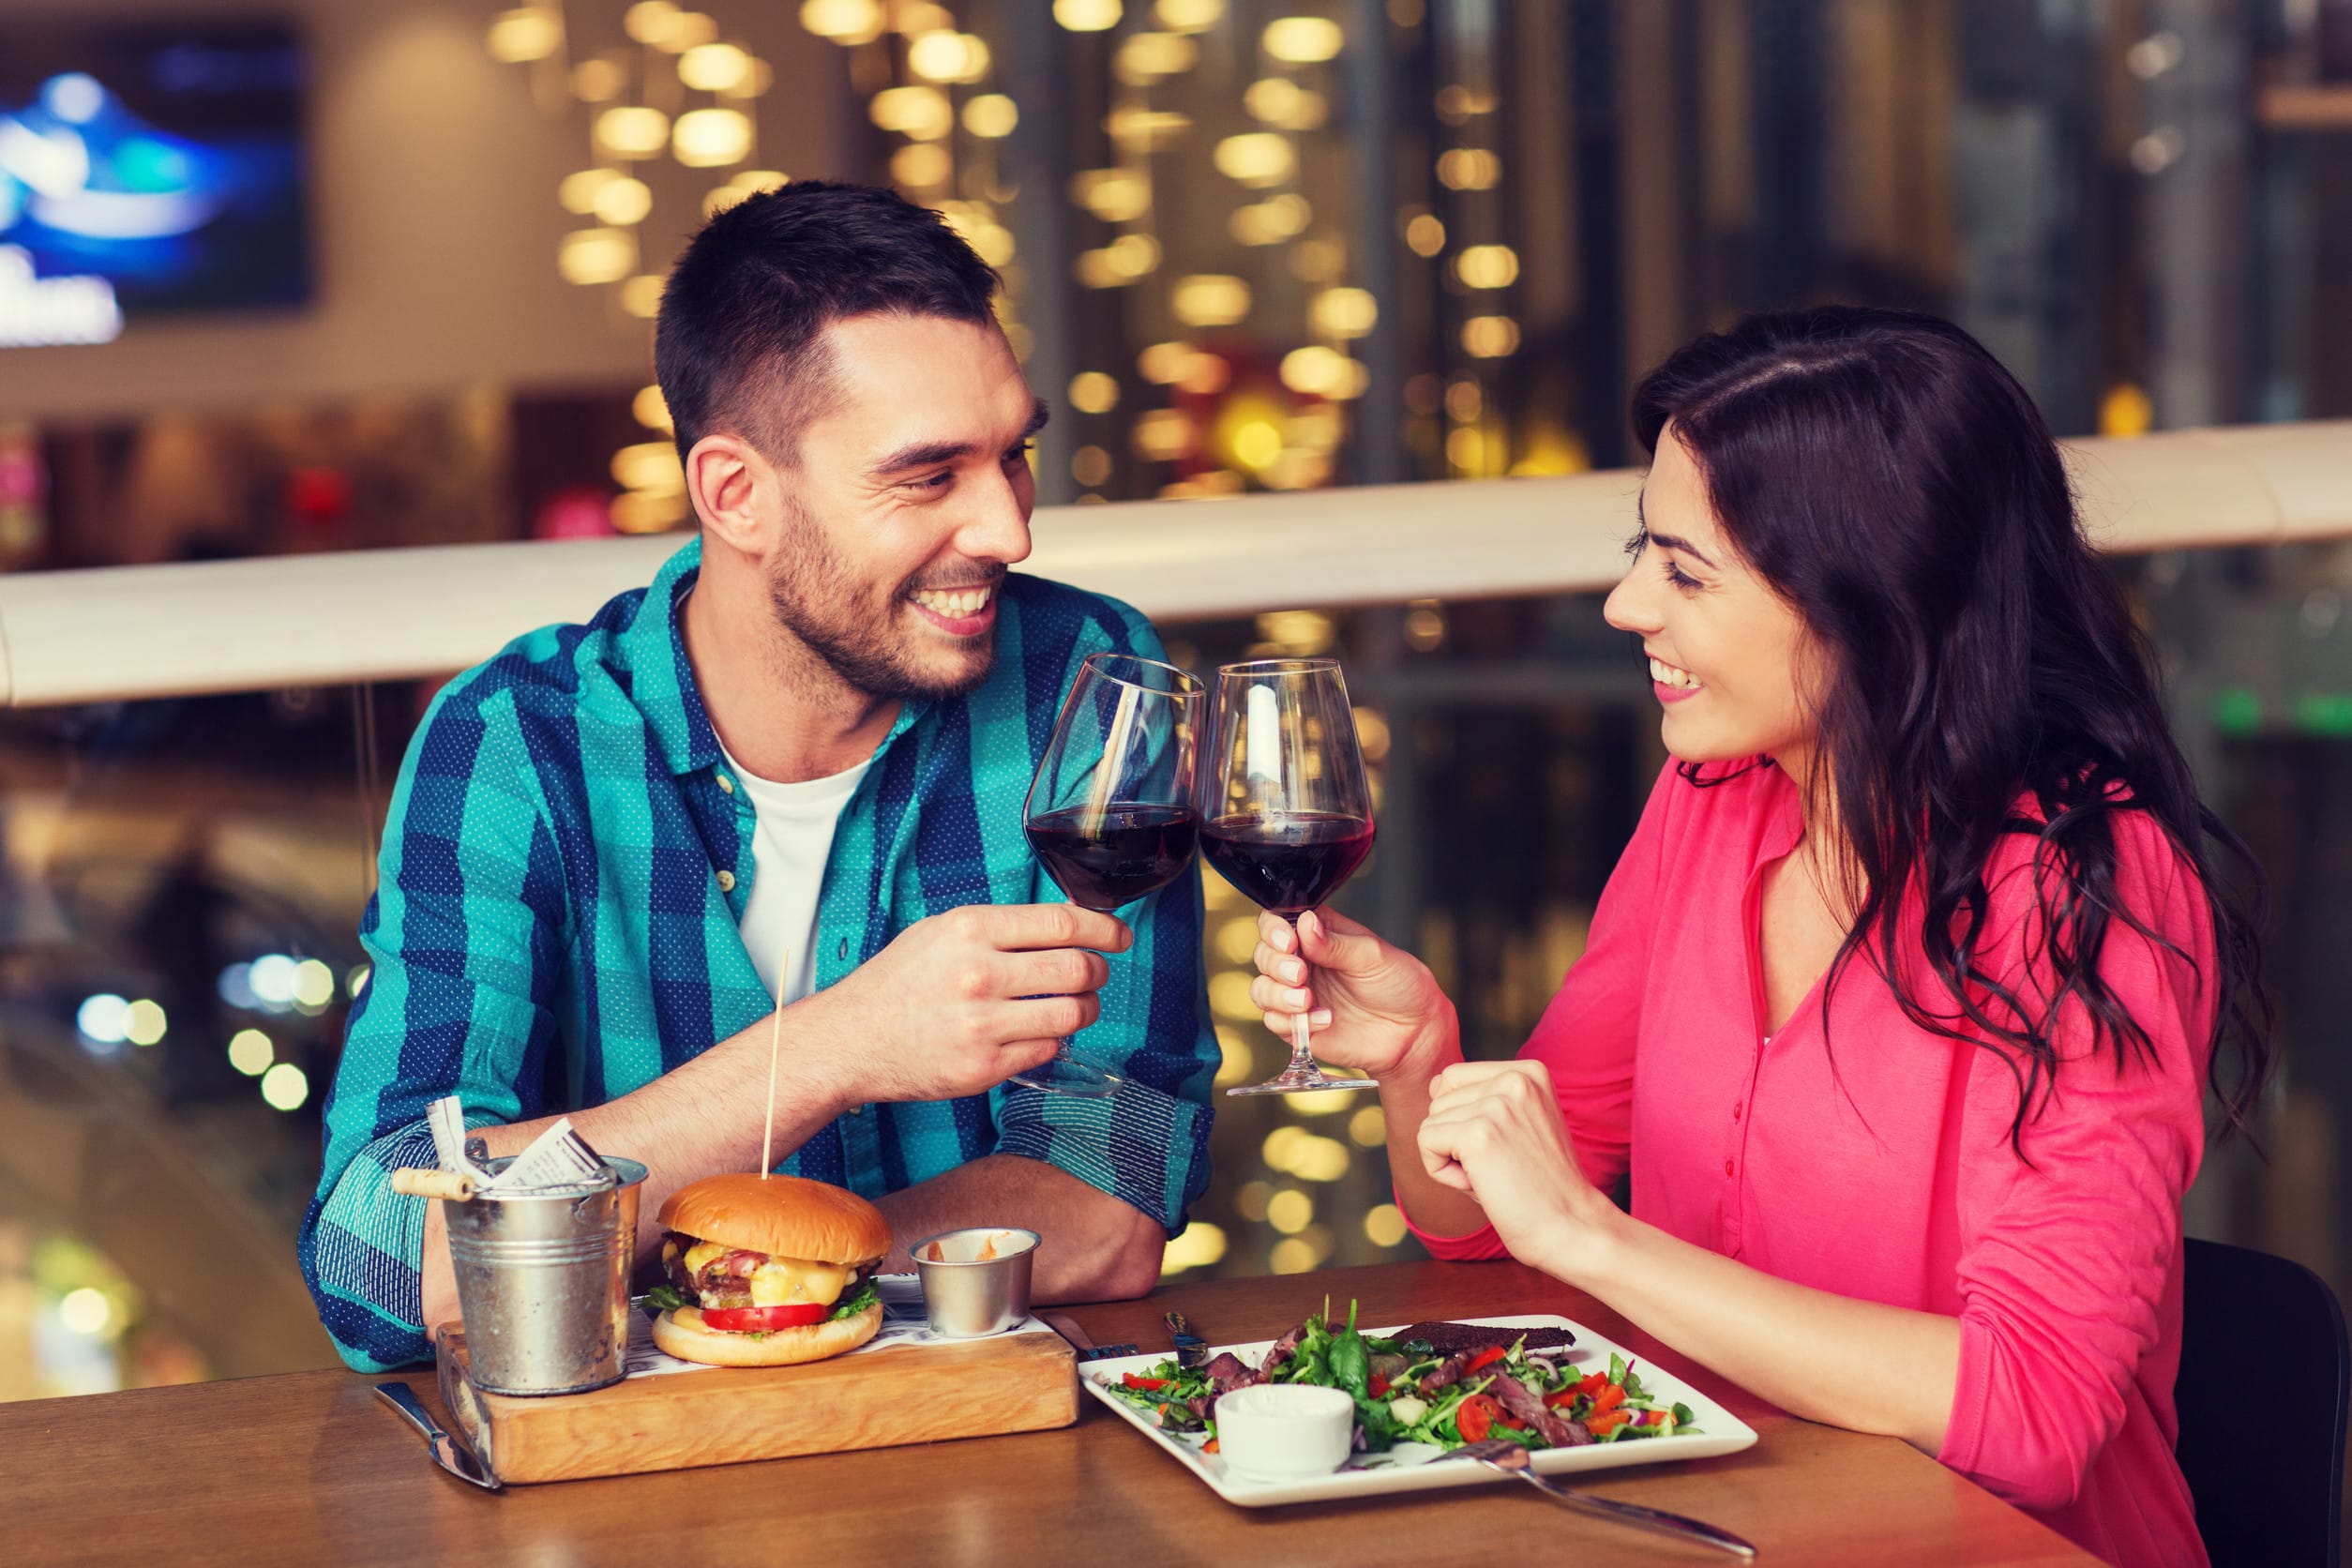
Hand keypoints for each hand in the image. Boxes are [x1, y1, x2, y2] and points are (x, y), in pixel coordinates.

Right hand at [802, 903, 1129, 1102]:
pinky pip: (1047, 1051)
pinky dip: (1053, 1041)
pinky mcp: (983, 1067)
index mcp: (970, 930)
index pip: (1063, 923)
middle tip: (1097, 974)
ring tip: (1074, 1006)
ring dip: (1086, 1009)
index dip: (1105, 928)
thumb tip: (1070, 921)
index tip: (1119, 935)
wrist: (850, 1040)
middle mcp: (979, 974)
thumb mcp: (942, 932)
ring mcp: (982, 1025)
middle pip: (1078, 969)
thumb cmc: (897, 983)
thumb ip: (1002, 927)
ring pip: (1072, 1014)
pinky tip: (1038, 1033)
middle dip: (1099, 971)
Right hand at [1247, 907, 1451, 1082]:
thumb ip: (1334, 943)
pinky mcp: (1298, 1026)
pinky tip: (1324, 1020)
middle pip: (1263, 954)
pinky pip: (1275, 1022)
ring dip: (1277, 994)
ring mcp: (1297, 994)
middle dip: (1276, 964)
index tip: (1289, 942)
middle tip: (1300, 973)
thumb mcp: (1372, 956)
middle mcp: (1302, 961)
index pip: (1277, 921)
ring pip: (1261, 989)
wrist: (1412, 1031)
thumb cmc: (1398, 985)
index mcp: (1318, 934)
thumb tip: (1303, 922)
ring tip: (1307, 1000)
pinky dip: (1293, 1021)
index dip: (1273, 929)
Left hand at [1417, 1060, 1610, 1269]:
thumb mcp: (1515, 1127)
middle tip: (1502, 1168)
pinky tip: (1481, 1185)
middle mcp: (1515, 1078)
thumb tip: (1434, 1083)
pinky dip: (1442, 1173)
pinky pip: (1425, 1143)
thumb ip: (1477, 1099)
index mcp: (1528, 1071)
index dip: (1465, 1121)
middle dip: (1455, 1141)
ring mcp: (1497, 1104)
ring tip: (1495, 1176)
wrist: (1572, 1228)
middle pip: (1439, 1100)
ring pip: (1430, 1123)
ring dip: (1451, 1159)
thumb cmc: (1540, 1186)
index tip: (1505, 1149)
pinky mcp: (1478, 1133)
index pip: (1454, 1079)